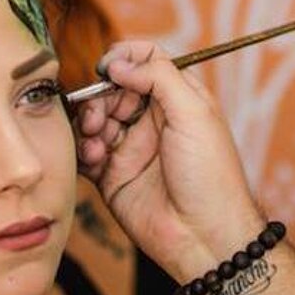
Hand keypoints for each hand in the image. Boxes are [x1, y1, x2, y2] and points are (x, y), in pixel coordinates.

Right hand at [73, 40, 265, 281]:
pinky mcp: (113, 176)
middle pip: (113, 89)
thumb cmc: (211, 174)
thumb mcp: (194, 113)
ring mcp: (132, 148)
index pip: (146, 61)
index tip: (107, 66)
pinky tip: (93, 156)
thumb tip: (120, 62)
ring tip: (97, 136)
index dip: (124, 58)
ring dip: (90, 121)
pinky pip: (87, 154)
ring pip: (96, 119)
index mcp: (178, 99)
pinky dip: (83, 150)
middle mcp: (153, 121)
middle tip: (102, 112)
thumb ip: (158, 78)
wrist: (204, 236)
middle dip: (101, 95)